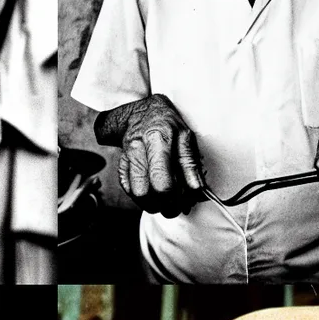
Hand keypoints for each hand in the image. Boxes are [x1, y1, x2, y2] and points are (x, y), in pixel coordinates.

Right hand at [114, 94, 204, 215]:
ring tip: (165, 203)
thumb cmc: (167, 125)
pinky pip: (129, 190)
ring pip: (138, 194)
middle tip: (176, 206)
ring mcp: (127, 158)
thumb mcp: (185, 137)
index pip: (165, 181)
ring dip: (154, 205)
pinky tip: (153, 194)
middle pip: (150, 191)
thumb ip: (190, 164)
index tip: (188, 201)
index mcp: (159, 139)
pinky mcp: (121, 166)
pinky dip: (143, 198)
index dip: (179, 198)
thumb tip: (197, 191)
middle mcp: (139, 148)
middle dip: (167, 205)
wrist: (140, 113)